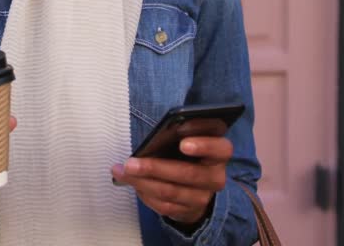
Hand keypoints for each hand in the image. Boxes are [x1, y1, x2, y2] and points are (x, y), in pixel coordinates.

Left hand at [110, 135, 231, 225]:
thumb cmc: (187, 153)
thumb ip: (180, 134)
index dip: (203, 145)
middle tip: (131, 163)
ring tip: (123, 172)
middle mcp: (216, 176)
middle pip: (189, 173)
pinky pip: (165, 205)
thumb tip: (156, 136)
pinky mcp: (190, 211)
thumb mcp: (189, 138)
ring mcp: (204, 196)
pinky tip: (132, 183)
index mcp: (220, 152)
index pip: (220, 148)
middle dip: (156, 168)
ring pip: (172, 191)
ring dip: (143, 182)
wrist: (196, 185)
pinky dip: (145, 194)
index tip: (183, 143)